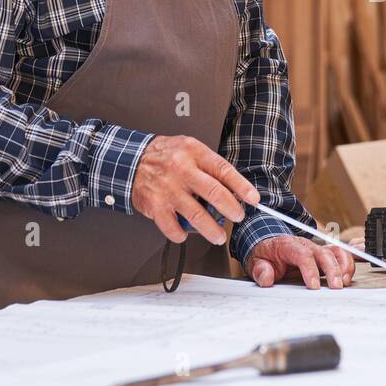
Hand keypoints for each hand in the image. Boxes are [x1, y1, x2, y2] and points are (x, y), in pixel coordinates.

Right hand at [131, 135, 258, 245]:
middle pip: (214, 193)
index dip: (241, 186)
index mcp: (194, 153)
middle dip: (232, 209)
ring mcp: (168, 189)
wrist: (131, 160)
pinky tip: (185, 234)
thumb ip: (210, 165)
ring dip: (212, 230)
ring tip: (219, 236)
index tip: (253, 199)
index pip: (223, 170)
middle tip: (238, 217)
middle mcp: (181, 170)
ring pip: (196, 215)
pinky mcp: (155, 206)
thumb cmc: (166, 156)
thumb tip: (235, 187)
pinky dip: (181, 235)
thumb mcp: (190, 149)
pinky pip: (172, 228)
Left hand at [246, 235, 355, 289]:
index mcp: (287, 245)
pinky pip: (339, 254)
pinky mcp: (323, 254)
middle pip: (322, 252)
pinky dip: (346, 264)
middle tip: (335, 287)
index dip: (310, 269)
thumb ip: (260, 271)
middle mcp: (305, 244)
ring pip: (334, 252)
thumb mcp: (256, 263)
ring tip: (344, 283)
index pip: (302, 254)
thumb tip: (267, 279)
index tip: (314, 286)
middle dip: (331, 270)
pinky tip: (347, 278)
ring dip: (343, 266)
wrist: (268, 247)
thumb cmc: (265, 257)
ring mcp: (315, 248)